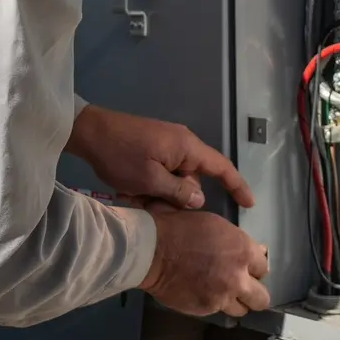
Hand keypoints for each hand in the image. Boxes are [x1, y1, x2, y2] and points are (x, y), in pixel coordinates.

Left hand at [66, 104, 253, 210]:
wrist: (89, 131)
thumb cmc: (120, 155)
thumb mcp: (149, 180)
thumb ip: (178, 192)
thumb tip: (200, 199)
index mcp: (187, 147)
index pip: (222, 167)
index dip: (237, 186)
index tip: (249, 204)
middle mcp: (182, 143)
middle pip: (192, 179)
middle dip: (177, 199)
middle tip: (151, 208)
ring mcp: (167, 144)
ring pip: (173, 179)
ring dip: (158, 193)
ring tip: (132, 197)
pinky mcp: (152, 147)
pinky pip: (161, 172)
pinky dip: (149, 185)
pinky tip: (128, 191)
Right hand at [140, 205, 270, 317]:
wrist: (153, 251)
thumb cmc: (181, 228)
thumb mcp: (215, 224)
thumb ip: (237, 241)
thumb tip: (254, 251)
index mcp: (243, 250)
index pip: (263, 267)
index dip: (254, 267)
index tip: (247, 267)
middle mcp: (238, 277)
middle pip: (262, 297)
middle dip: (254, 292)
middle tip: (242, 286)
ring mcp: (222, 296)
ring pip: (242, 309)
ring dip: (236, 302)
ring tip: (223, 293)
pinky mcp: (206, 309)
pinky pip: (218, 311)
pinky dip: (214, 304)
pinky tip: (204, 294)